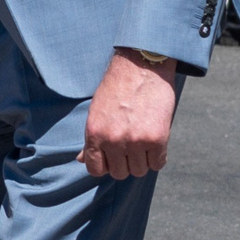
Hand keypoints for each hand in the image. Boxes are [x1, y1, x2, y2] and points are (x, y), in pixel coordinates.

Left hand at [79, 50, 180, 179]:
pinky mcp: (157, 139)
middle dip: (125, 163)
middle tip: (131, 146)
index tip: (113, 157)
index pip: (95, 169)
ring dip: (142, 160)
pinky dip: (157, 157)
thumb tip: (81, 160)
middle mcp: (113, 140)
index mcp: (94, 134)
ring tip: (143, 142)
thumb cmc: (117, 89)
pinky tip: (155, 143)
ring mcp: (135, 141)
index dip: (105, 166)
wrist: (141, 67)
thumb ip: (91, 138)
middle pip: (119, 173)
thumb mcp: (96, 112)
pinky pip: (158, 163)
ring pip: (139, 170)